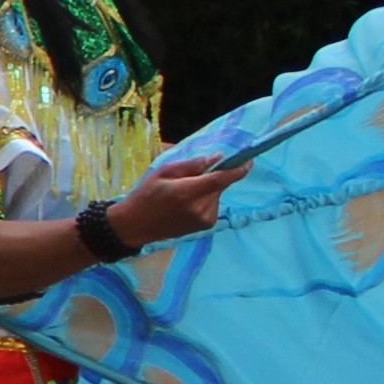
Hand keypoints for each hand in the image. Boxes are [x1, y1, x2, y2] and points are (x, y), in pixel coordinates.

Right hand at [110, 158, 235, 247]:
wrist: (135, 226)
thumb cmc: (146, 195)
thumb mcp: (163, 172)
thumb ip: (192, 165)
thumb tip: (218, 158)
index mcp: (187, 192)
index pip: (221, 179)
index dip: (237, 170)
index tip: (249, 161)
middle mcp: (200, 208)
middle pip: (219, 185)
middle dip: (213, 177)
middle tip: (191, 178)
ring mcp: (204, 219)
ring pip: (217, 195)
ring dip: (208, 190)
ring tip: (184, 194)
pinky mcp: (206, 226)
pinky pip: (213, 204)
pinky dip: (205, 200)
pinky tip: (187, 205)